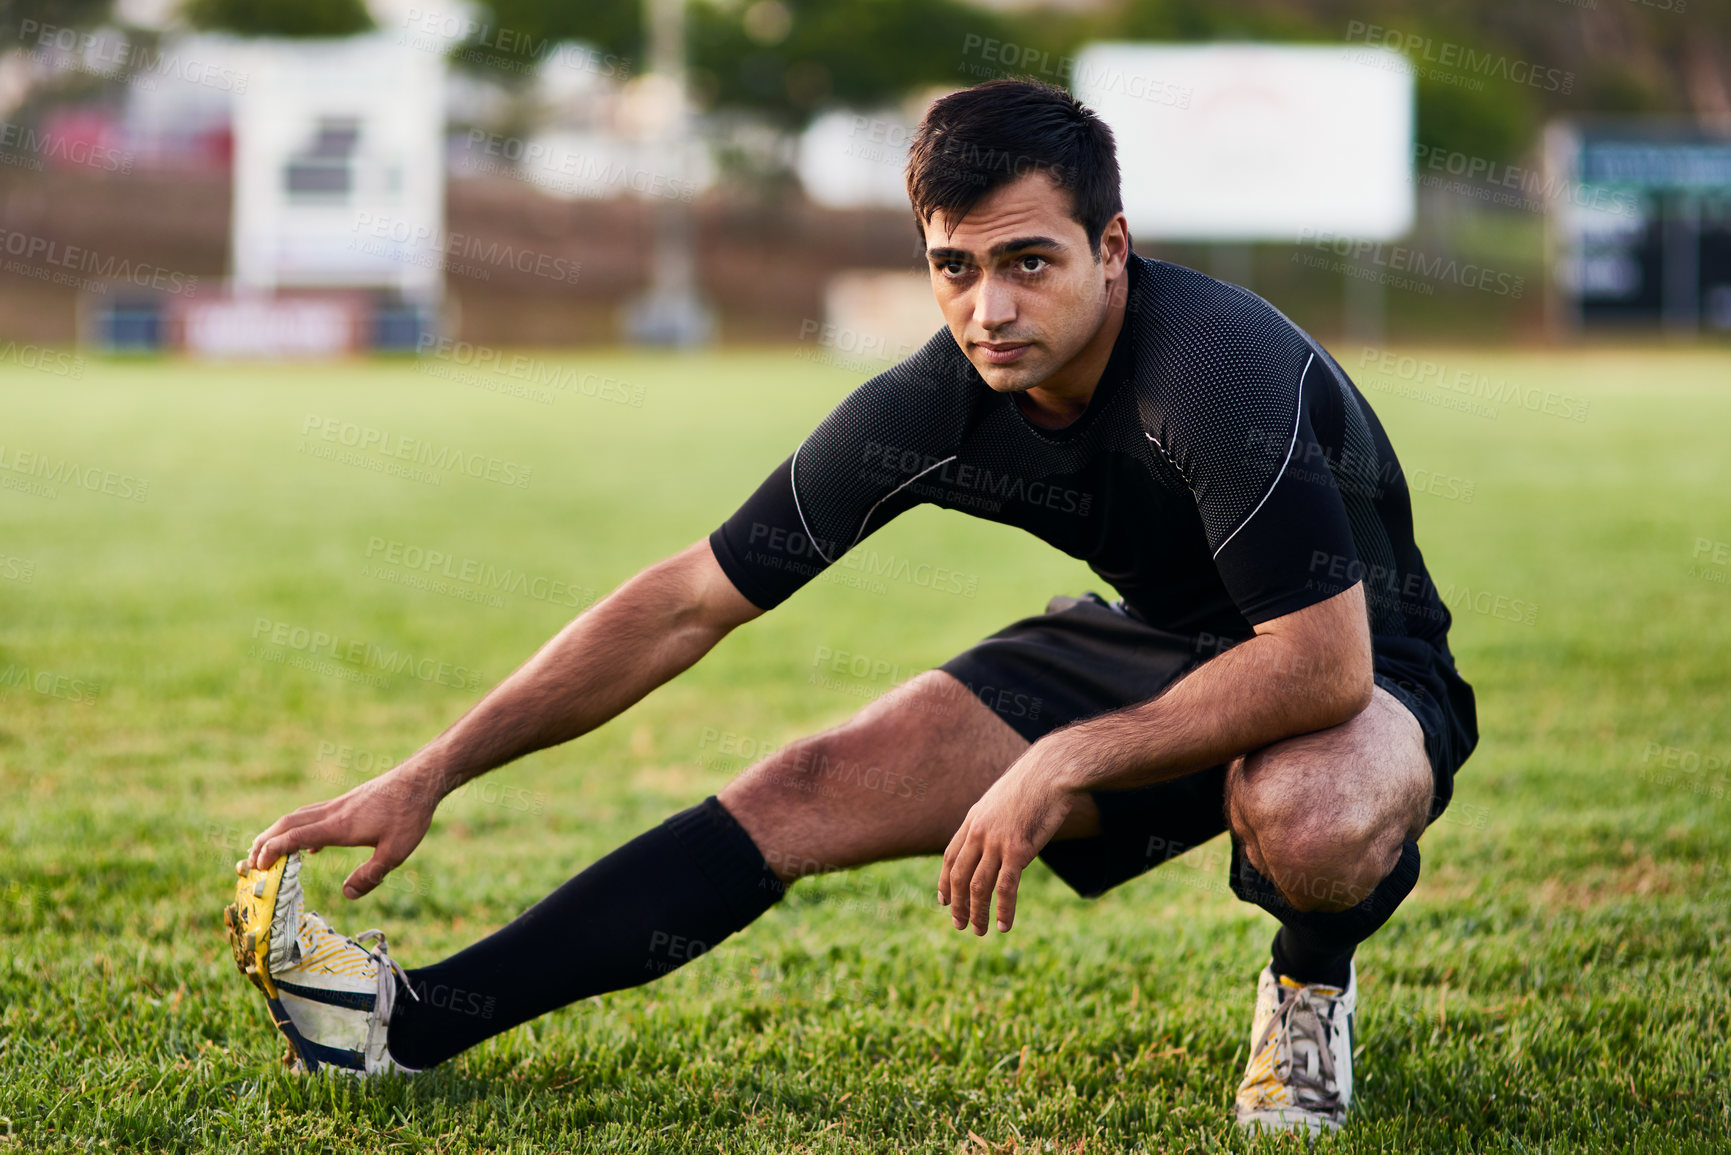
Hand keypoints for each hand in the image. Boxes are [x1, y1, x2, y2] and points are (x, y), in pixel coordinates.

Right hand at [246, 765, 441, 898]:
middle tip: (249, 862)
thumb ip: (370, 875)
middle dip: (264, 842)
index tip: (256, 867)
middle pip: (287, 823)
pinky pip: (315, 815)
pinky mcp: (349, 802)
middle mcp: (333, 812)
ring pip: (299, 816)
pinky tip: (310, 846)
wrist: (422, 778)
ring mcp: (340, 805)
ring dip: (278, 833)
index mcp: (339, 826)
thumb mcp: (396, 851)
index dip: (272, 851)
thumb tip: (346, 895)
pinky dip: (301, 829)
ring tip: (267, 852)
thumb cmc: (411, 813)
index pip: (294, 836)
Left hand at [938, 743, 1081, 934]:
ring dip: (977, 912)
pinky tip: (1004, 924)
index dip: (944, 881)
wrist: (1051, 772)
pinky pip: (1006, 887)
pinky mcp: (1018, 850)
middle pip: (959, 875)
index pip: (949, 856)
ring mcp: (997, 842)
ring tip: (979, 931)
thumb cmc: (1032, 784)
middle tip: (959, 924)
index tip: (942, 900)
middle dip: (957, 904)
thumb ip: (994, 821)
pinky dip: (1003, 909)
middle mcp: (979, 832)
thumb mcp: (1003, 800)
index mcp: (973, 820)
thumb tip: (997, 839)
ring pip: (978, 886)